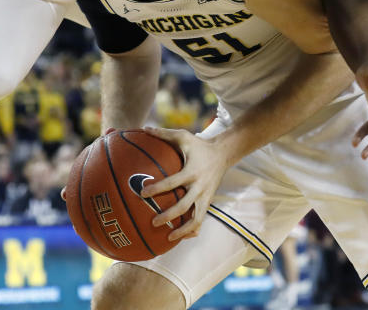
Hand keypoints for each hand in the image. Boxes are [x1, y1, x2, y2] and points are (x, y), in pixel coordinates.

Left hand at [137, 127, 233, 241]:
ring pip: (196, 218)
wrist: (224, 153)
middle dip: (169, 215)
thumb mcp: (183, 136)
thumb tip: (144, 128)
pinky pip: (201, 219)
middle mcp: (200, 186)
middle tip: (153, 222)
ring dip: (183, 230)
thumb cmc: (199, 145)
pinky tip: (179, 237)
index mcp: (192, 171)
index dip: (158, 189)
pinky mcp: (208, 202)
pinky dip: (192, 230)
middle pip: (185, 206)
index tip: (143, 193)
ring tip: (168, 238)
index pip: (173, 182)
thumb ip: (164, 134)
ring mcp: (206, 196)